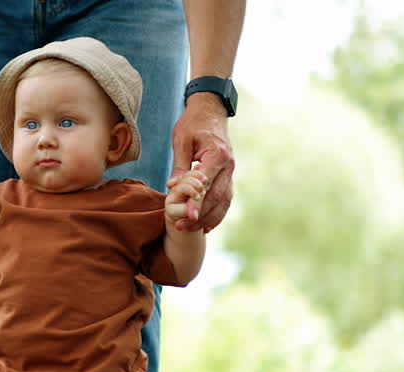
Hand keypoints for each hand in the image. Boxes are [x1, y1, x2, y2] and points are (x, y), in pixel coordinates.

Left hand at [168, 93, 234, 231]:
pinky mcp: (228, 174)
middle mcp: (228, 165)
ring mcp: (231, 171)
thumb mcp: (181, 140)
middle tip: (182, 226)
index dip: (196, 203)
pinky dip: (217, 212)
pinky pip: (226, 197)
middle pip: (217, 197)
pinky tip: (206, 225)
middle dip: (200, 214)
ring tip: (192, 230)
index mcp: (217, 155)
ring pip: (224, 201)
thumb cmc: (193, 123)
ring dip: (209, 217)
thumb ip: (180, 165)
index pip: (207, 185)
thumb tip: (172, 186)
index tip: (186, 217)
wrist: (210, 110)